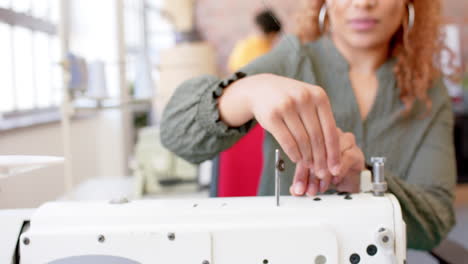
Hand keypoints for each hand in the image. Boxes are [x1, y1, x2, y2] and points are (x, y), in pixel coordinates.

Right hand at [218, 73, 340, 176]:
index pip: (330, 129)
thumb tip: (333, 154)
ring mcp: (286, 106)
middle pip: (317, 137)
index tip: (335, 168)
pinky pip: (287, 141)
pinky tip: (296, 160)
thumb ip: (321, 121)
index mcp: (319, 95)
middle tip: (322, 173)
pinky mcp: (271, 116)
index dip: (333, 152)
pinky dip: (294, 154)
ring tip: (309, 166)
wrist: (261, 89)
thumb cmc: (290, 100)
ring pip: (302, 140)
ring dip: (307, 158)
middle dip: (320, 159)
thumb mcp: (309, 102)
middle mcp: (304, 98)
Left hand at [290, 128, 364, 195]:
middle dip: (311, 175)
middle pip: (316, 151)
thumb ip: (303, 182)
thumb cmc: (330, 174)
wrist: (350, 179)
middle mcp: (326, 136)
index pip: (303, 153)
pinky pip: (347, 157)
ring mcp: (341, 141)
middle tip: (310, 190)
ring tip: (321, 186)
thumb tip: (294, 190)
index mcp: (312, 139)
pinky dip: (340, 170)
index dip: (300, 173)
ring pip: (331, 153)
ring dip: (325, 173)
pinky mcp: (355, 150)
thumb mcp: (312, 179)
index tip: (298, 187)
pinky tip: (335, 179)